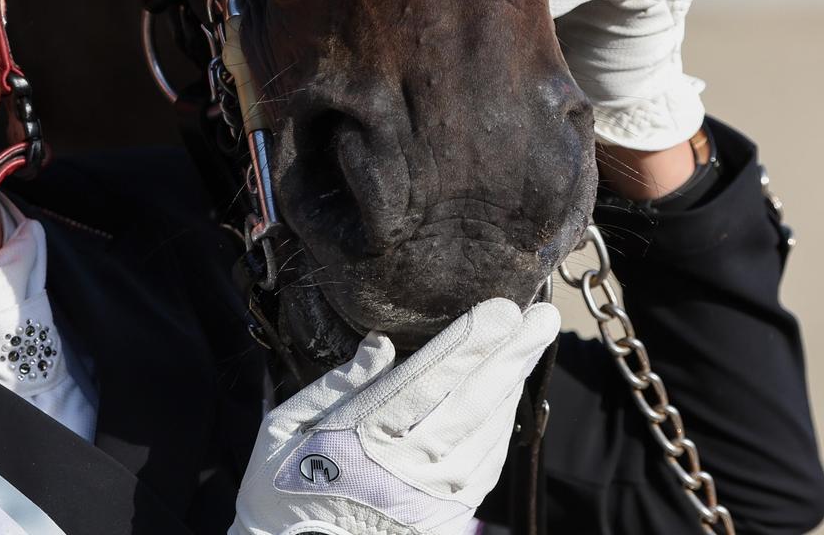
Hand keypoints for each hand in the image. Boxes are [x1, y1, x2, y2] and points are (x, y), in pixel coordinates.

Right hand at [230, 300, 560, 534]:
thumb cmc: (280, 487)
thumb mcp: (283, 430)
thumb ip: (333, 388)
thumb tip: (381, 344)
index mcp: (359, 442)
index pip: (425, 382)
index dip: (466, 344)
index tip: (499, 309)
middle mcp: (405, 471)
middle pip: (470, 403)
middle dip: (510, 356)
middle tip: (542, 318)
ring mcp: (431, 499)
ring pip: (486, 433)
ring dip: (512, 386)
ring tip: (532, 342)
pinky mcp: (445, 519)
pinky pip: (486, 466)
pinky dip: (503, 426)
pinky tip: (511, 395)